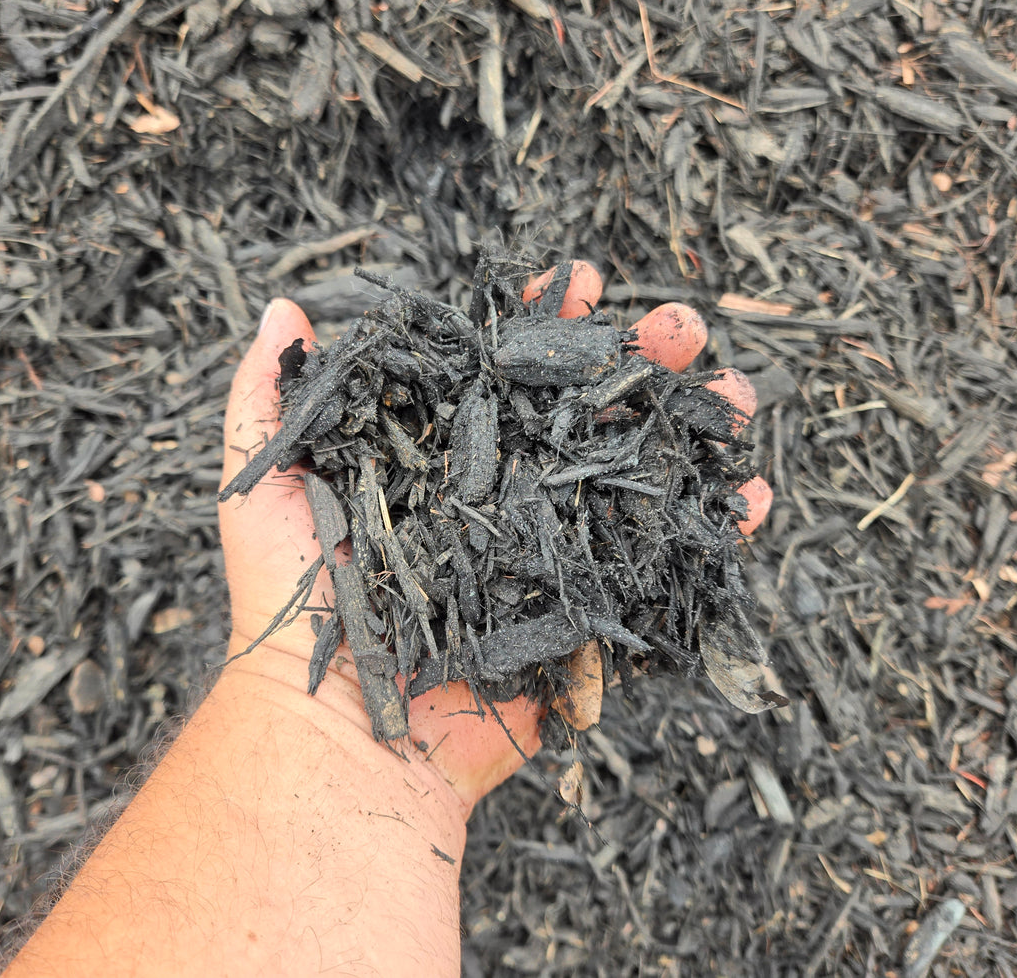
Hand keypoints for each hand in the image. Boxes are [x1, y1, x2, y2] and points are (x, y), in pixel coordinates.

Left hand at [219, 262, 771, 813]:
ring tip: (737, 392)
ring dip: (692, 427)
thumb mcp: (264, 493)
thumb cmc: (294, 609)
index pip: (501, 370)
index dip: (543, 322)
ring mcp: (549, 554)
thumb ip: (266, 400)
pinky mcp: (582, 616)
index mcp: (441, 456)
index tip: (580, 282)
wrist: (342, 734)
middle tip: (683, 327)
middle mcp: (503, 496)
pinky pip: (659, 569)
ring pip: (633, 477)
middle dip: (639, 360)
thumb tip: (282, 311)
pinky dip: (714, 534)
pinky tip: (752, 496)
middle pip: (584, 411)